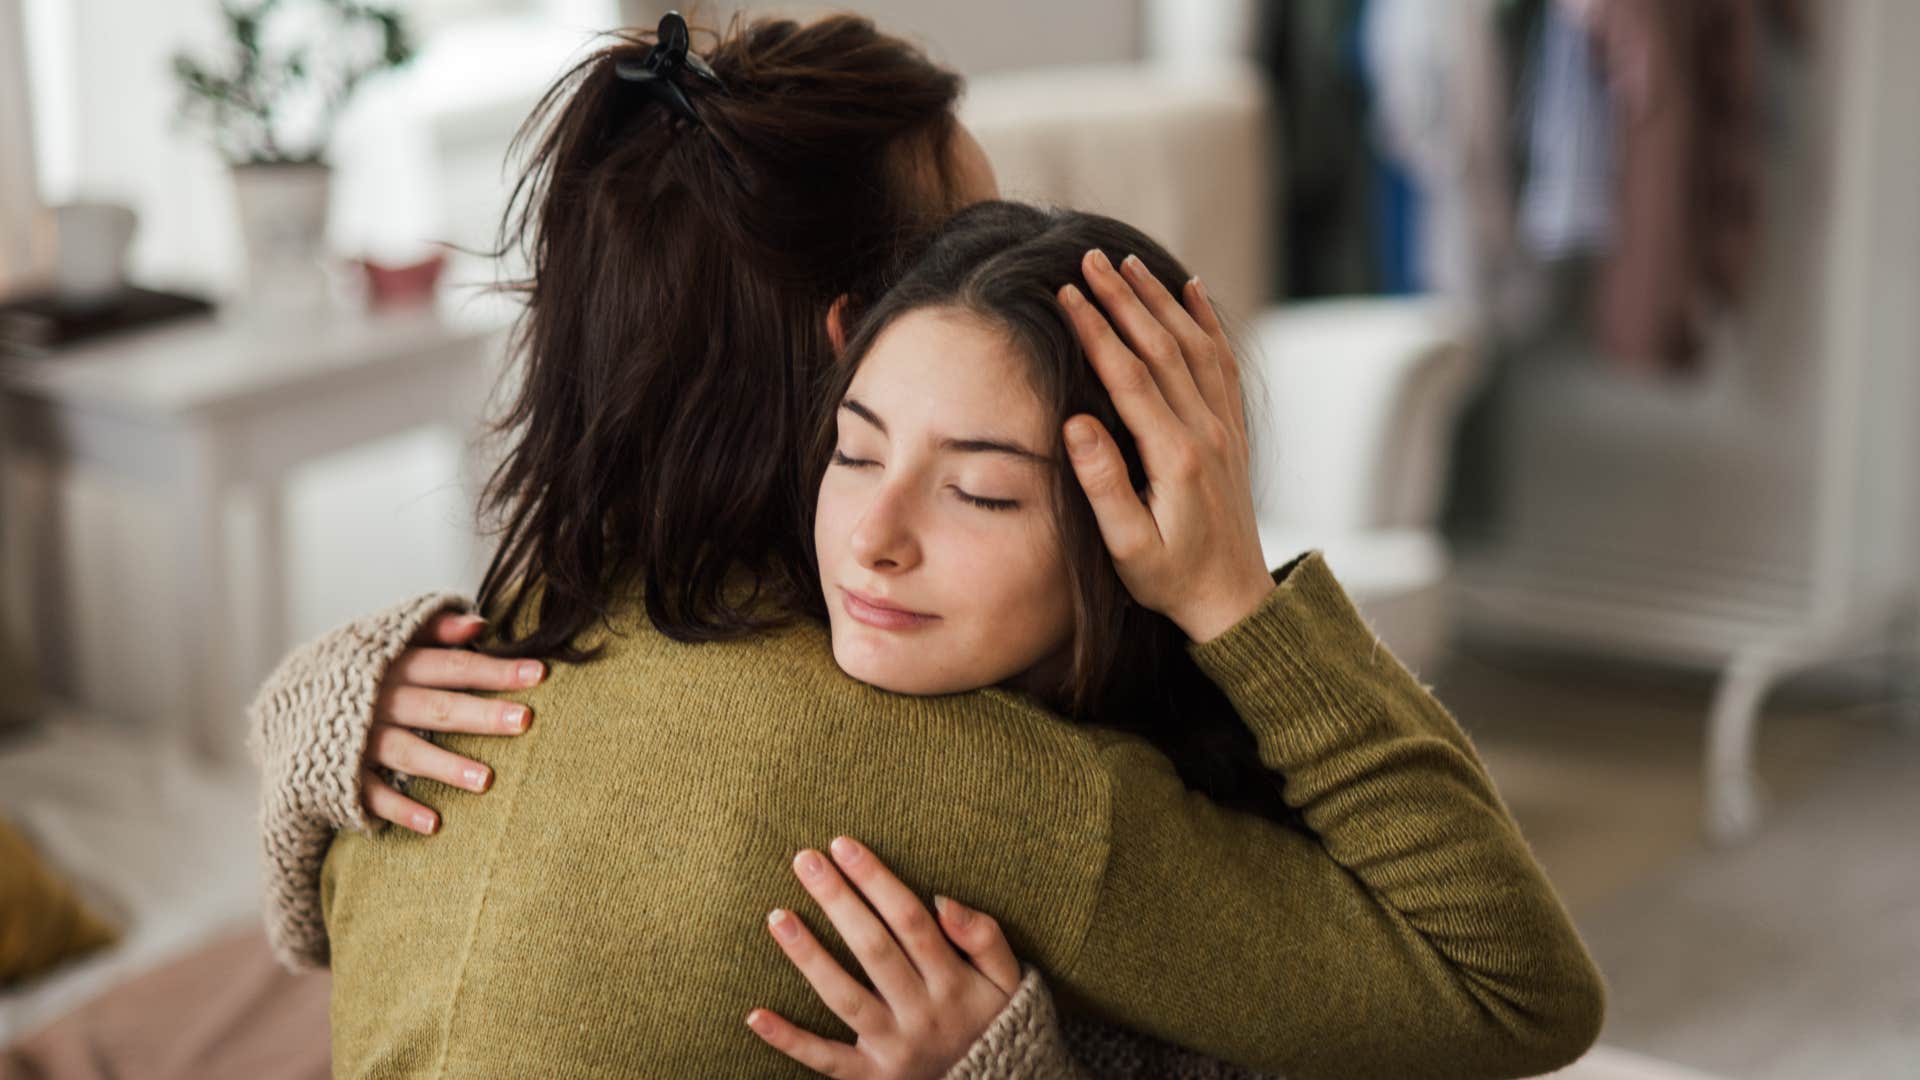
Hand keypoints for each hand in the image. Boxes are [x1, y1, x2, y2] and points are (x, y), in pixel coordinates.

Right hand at [362, 611, 545, 833]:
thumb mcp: (389, 640)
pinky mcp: (340, 773)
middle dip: (479, 713)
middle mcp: (377, 699)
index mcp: (393, 663)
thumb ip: (435, 630)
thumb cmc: (362, 670)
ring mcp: (357, 738)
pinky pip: (371, 793)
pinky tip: (434, 824)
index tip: (540, 673)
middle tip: (523, 721)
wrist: (284, 706)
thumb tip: (481, 625)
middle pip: (435, 706)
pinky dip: (399, 809)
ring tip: (486, 780)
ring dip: (445, 765)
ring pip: (406, 750)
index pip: (452, 665)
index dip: (494, 668)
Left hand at [748, 837, 1022, 1078]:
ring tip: (777, 916)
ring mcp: (893, 1049)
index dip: (876, 880)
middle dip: (838, 901)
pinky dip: (789, 1040)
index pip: (910, 920)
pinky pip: (826, 1059)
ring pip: (843, 998)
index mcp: (953, 982)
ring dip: (808, 956)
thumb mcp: (1010, 978)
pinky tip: (755, 1015)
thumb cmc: (997, 1022)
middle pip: (873, 949)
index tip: (843, 845)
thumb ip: (984, 936)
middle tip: (805, 860)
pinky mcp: (871, 1078)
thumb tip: (941, 900)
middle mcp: (921, 1014)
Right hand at [1057, 249, 1274, 642]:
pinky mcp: (1232, 430)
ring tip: (1128, 262)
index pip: (1131, 377)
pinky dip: (1206, 321)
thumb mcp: (1128, 547)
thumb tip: (1076, 423)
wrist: (1234, 599)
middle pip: (1162, 348)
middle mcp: (1206, 432)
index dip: (1097, 332)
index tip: (1068, 294)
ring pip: (1194, 346)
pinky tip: (1189, 290)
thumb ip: (1104, 485)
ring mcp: (1224, 427)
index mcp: (1176, 458)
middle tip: (1089, 258)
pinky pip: (1222, 362)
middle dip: (1123, 299)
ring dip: (1160, 300)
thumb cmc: (1171, 579)